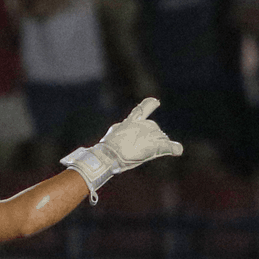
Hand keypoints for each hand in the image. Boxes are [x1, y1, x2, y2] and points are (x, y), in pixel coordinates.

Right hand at [59, 98, 182, 195]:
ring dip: (155, 146)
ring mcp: (150, 134)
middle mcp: (141, 125)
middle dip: (151, 138)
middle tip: (139, 150)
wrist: (107, 156)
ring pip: (160, 138)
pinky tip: (178, 149)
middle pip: (153, 129)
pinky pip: (169, 146)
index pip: (141, 111)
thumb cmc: (102, 153)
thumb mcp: (103, 146)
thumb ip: (104, 146)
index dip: (149, 105)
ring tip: (141, 153)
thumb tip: (81, 158)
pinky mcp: (155, 146)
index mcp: (129, 124)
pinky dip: (174, 148)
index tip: (156, 100)